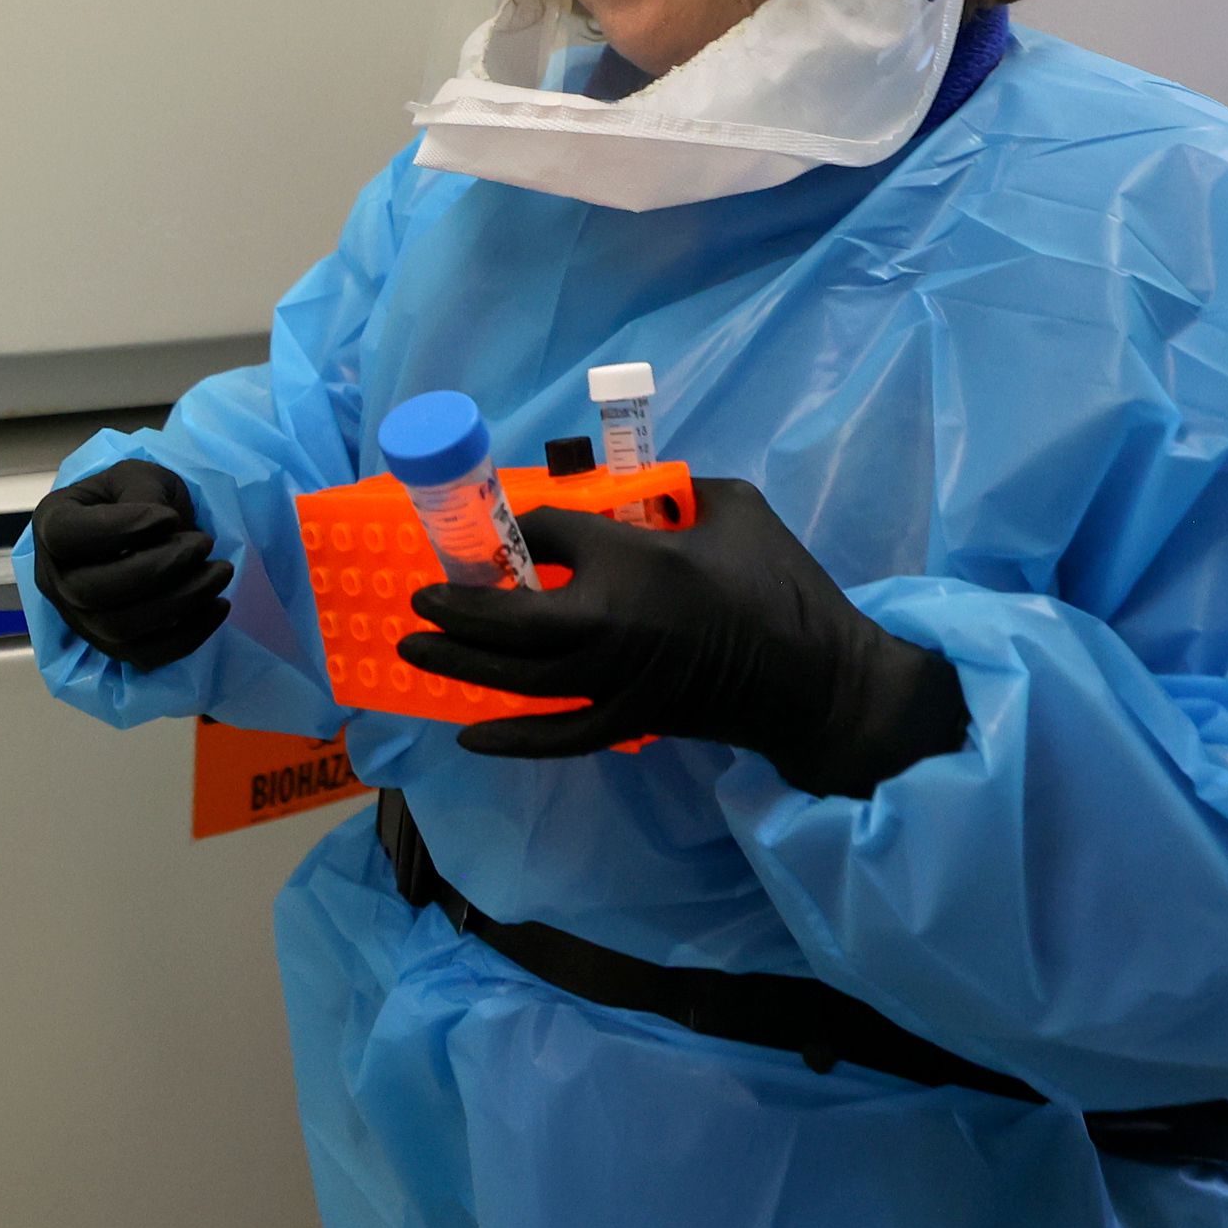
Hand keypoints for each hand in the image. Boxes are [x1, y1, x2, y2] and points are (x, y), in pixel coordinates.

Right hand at [29, 460, 231, 670]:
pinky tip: (217, 605)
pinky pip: (145, 656)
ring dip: (179, 602)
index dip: (120, 528)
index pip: (67, 536)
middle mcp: (55, 580)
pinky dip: (188, 635)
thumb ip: (143, 494)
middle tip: (203, 545)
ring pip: (119, 628)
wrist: (146, 530)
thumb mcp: (138, 476)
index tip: (169, 517)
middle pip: (92, 591)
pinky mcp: (112, 649)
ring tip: (219, 572)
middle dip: (158, 570)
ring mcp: (81, 620)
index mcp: (52, 526)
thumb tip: (163, 529)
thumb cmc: (134, 497)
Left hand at [395, 477, 965, 796]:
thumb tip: (635, 488)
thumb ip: (677, 490)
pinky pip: (558, 734)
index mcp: (634, 563)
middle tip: (417, 598)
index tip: (510, 524)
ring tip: (412, 650)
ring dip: (461, 664)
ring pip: (519, 678)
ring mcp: (614, 682)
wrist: (815, 677)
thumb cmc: (780, 583)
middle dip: (458, 608)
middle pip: (511, 619)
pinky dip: (512, 738)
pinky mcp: (628, 722)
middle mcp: (608, 625)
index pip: (550, 537)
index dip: (523, 528)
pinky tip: (470, 734)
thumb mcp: (731, 507)